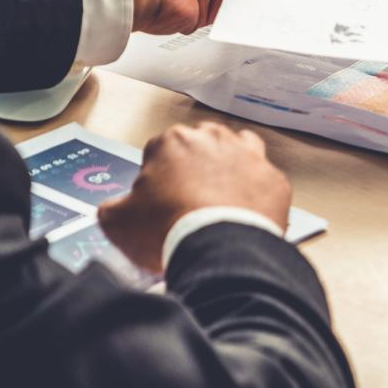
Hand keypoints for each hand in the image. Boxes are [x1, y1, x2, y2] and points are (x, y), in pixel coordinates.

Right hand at [98, 121, 290, 272]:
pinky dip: (255, 194)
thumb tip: (115, 209)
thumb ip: (113, 208)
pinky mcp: (274, 179)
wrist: (220, 248)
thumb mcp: (118, 222)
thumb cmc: (170, 229)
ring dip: (228, 171)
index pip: (159, 152)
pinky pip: (264, 182)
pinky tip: (244, 213)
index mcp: (173, 142)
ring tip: (218, 201)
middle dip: (193, 169)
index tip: (157, 198)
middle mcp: (214, 139)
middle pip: (200, 148)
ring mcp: (249, 156)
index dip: (155, 177)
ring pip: (237, 154)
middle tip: (186, 202)